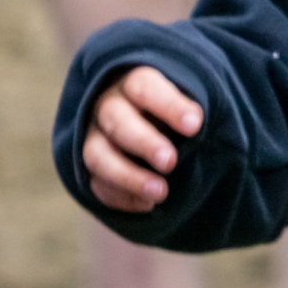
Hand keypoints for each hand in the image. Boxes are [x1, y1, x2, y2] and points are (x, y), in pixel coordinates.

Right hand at [83, 66, 203, 212]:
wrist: (151, 126)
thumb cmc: (175, 111)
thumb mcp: (184, 104)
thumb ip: (190, 113)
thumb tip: (196, 124)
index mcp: (133, 84)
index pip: (144, 87)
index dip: (168, 106)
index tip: (195, 126)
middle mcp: (108, 108)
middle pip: (117, 121)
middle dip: (144, 143)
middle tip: (170, 162)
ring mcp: (95, 139)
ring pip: (98, 157)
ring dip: (128, 177)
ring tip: (161, 193)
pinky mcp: (91, 170)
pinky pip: (97, 185)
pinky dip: (121, 197)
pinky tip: (148, 204)